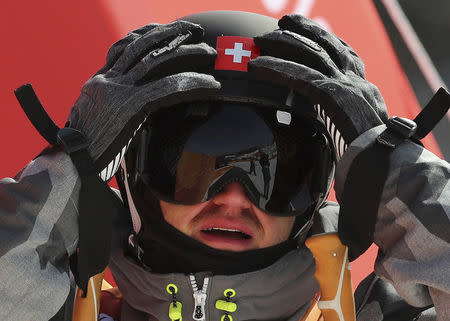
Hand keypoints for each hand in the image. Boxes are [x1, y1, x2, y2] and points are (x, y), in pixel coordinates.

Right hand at [66, 21, 220, 179]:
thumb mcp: (97, 119)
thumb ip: (114, 105)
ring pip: (156, 61)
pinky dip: (191, 84)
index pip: (125, 47)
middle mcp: (107, 80)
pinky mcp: (129, 106)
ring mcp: (117, 91)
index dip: (149, 34)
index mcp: (99, 81)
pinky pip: (166, 88)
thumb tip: (137, 105)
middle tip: (196, 30)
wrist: (71, 163)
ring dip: (187, 54)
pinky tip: (209, 84)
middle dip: (172, 33)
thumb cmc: (85, 150)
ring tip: (210, 53)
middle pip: (142, 45)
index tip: (168, 30)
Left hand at [248, 14, 387, 158]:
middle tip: (282, 22)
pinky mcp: (337, 98)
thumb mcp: (358, 137)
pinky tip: (256, 66)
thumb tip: (329, 138)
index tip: (309, 30)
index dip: (327, 39)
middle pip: (328, 47)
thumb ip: (343, 128)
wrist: (389, 169)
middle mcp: (359, 83)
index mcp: (365, 91)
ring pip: (313, 55)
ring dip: (284, 44)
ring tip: (261, 39)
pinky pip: (301, 78)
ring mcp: (350, 88)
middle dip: (305, 31)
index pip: (346, 56)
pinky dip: (276, 69)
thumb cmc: (373, 161)